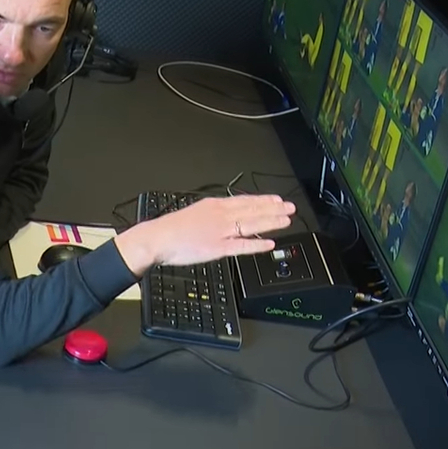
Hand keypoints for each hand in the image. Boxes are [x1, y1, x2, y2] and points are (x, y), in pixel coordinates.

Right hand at [116, 194, 295, 276]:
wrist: (157, 238)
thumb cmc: (172, 229)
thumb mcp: (194, 212)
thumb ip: (212, 214)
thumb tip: (225, 215)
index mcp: (214, 206)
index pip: (244, 200)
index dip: (262, 200)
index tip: (276, 200)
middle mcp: (220, 216)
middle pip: (252, 210)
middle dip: (273, 209)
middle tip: (290, 207)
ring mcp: (220, 232)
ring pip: (251, 224)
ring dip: (270, 222)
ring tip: (286, 221)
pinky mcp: (217, 248)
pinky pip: (241, 246)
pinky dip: (256, 244)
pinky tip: (268, 243)